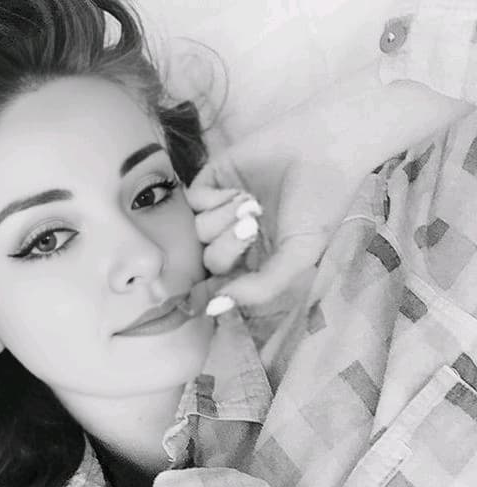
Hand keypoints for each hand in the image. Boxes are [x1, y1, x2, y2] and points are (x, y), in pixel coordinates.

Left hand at [186, 144, 358, 308]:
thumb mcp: (298, 255)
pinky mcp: (212, 181)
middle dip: (229, 247)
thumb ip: (261, 288)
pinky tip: (241, 190)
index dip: (217, 289)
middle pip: (209, 261)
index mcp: (256, 261)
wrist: (325, 146)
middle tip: (255, 226)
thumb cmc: (318, 203)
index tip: (224, 288)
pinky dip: (215, 199)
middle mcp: (235, 239)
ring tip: (254, 203)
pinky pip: (194, 202)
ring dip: (225, 219)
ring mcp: (221, 210)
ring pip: (199, 232)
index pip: (223, 286)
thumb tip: (216, 308)